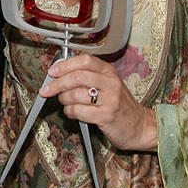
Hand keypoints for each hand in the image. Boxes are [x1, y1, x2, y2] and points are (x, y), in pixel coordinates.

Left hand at [40, 55, 157, 152]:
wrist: (140, 126)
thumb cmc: (120, 106)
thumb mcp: (108, 85)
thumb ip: (88, 77)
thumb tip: (60, 73)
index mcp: (109, 71)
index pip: (84, 61)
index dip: (65, 65)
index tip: (52, 71)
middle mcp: (111, 83)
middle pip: (77, 77)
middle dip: (57, 84)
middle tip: (47, 90)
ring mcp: (110, 99)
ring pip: (75, 94)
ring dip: (64, 100)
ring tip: (65, 103)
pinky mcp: (106, 116)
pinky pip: (79, 111)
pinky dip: (70, 112)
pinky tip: (72, 112)